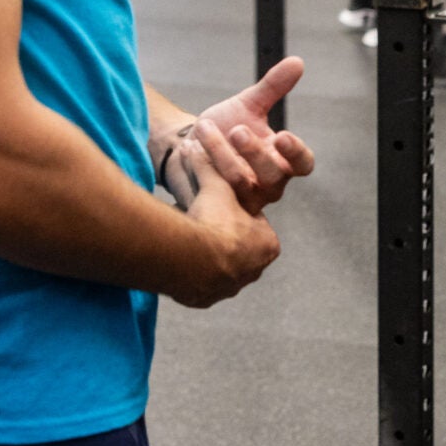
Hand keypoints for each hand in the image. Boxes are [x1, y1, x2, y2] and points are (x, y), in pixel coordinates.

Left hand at [162, 57, 314, 214]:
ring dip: (220, 153)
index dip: (296, 152)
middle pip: (272, 176)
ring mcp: (242, 199)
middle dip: (254, 152)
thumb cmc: (224, 127)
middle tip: (236, 129)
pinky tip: (189, 147)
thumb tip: (297, 61)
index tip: (282, 135)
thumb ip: (272, 87)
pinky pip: (212, 192)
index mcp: (281, 160)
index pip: (302, 164)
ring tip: (202, 127)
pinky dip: (200, 166)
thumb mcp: (248, 105)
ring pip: (239, 182)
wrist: (187, 147)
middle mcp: (267, 184)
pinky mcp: (216, 207)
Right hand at [163, 138, 281, 307]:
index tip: (219, 208)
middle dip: (222, 237)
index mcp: (268, 245)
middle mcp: (254, 271)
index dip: (235, 214)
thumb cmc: (211, 219)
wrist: (190, 258)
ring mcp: (230, 288)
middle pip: (238, 249)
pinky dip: (190, 275)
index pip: (253, 225)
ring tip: (188, 241)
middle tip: (202, 223)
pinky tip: (178, 260)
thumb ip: (210, 168)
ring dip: (206, 257)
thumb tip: (196, 145)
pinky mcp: (206, 299)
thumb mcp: (216, 188)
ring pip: (219, 269)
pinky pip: (199, 286)